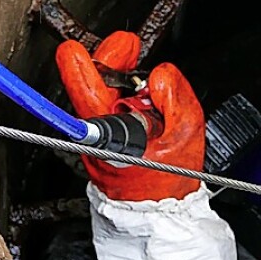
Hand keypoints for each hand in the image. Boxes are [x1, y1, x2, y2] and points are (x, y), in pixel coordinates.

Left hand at [56, 32, 204, 201]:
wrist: (161, 213)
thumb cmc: (171, 180)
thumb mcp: (187, 134)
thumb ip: (175, 98)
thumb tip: (160, 74)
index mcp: (112, 137)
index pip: (88, 97)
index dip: (80, 70)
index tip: (73, 51)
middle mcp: (96, 138)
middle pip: (93, 89)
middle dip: (109, 61)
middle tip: (126, 46)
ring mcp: (96, 140)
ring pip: (101, 98)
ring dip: (120, 80)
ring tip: (143, 75)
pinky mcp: (101, 141)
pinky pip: (109, 110)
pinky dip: (125, 97)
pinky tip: (145, 99)